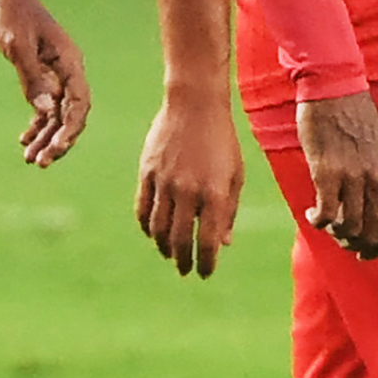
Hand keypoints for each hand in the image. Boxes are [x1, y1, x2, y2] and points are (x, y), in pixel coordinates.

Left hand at [0, 0, 88, 167]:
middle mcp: (67, 71)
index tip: (54, 150)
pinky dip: (37, 123)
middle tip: (40, 163)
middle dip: (57, 141)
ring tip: (30, 158)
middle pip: (70, 115)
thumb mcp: (18, 47)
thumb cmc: (12, 15)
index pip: (78, 105)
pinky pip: (45, 105)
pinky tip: (24, 138)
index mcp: (69, 63)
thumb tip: (44, 111)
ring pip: (57, 114)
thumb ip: (32, 79)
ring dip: (45, 137)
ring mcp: (55, 73)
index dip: (69, 131)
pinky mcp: (41, 73)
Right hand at [134, 89, 243, 277]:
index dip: (206, 263)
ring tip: (170, 253)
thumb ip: (229, 211)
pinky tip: (153, 233)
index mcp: (215, 194)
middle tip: (185, 270)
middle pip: (180, 241)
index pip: (209, 242)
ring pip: (158, 229)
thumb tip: (223, 244)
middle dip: (184, 261)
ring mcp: (165, 182)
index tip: (205, 273)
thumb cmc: (222, 140)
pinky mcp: (147, 172)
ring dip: (164, 247)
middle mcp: (188, 191)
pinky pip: (142, 209)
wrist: (194, 104)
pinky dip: (147, 227)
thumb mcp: (235, 174)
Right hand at [295, 91, 377, 257]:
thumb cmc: (358, 122)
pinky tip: (311, 214)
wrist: (334, 90)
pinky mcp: (327, 172)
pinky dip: (317, 221)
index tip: (364, 253)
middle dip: (354, 244)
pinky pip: (325, 213)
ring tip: (325, 223)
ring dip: (334, 233)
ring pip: (347, 228)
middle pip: (370, 233)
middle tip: (339, 238)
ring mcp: (354, 177)